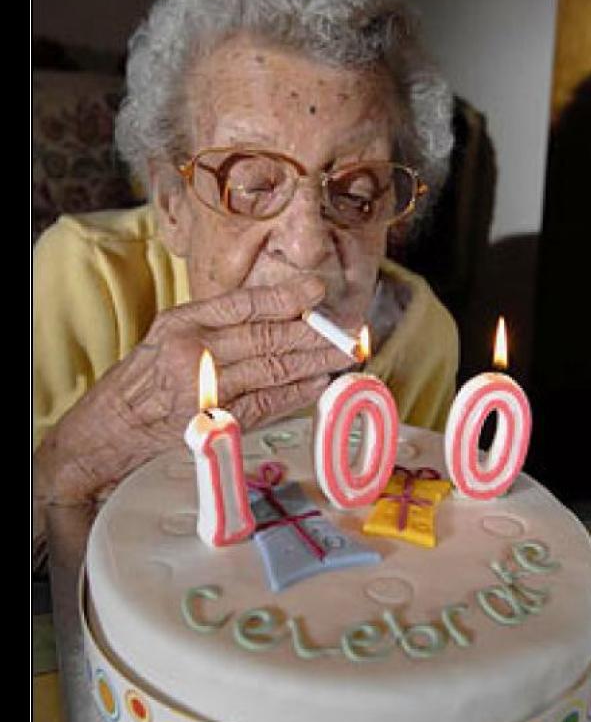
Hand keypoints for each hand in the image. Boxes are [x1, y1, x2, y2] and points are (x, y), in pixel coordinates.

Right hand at [35, 276, 352, 503]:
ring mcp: (204, 391)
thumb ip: (218, 326)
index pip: (243, 304)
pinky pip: (264, 404)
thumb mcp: (169, 337)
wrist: (108, 431)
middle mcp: (192, 353)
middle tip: (350, 330)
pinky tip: (319, 384)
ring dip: (313, 362)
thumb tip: (280, 315)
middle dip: (314, 333)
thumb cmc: (144, 381)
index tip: (318, 290)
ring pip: (271, 369)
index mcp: (182, 323)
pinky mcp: (213, 423)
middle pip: (266, 337)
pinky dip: (295, 394)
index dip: (285, 296)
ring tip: (344, 354)